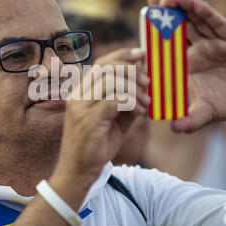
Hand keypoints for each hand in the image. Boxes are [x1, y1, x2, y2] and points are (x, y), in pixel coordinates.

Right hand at [54, 48, 150, 183]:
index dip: (122, 55)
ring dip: (134, 89)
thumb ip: (126, 103)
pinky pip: (114, 101)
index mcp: (81, 92)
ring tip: (146, 101)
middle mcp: (78, 95)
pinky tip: (140, 112)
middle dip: (131, 70)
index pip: (101, 63)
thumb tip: (144, 89)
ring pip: (111, 82)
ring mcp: (81, 108)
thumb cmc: (96, 145)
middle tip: (148, 81)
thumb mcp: (114, 120)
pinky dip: (132, 103)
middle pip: (106, 67)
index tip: (142, 53)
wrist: (78, 171)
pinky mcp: (89, 121)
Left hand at [146, 0, 225, 132]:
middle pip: (177, 28)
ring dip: (183, 8)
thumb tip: (174, 128)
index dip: (153, 33)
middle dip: (165, 13)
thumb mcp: (204, 113)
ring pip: (195, 21)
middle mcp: (196, 51)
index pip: (166, 46)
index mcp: (185, 65)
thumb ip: (190, 120)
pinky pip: (216, 24)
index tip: (140, 20)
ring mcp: (213, 44)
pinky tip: (193, 3)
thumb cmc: (225, 105)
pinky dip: (205, 13)